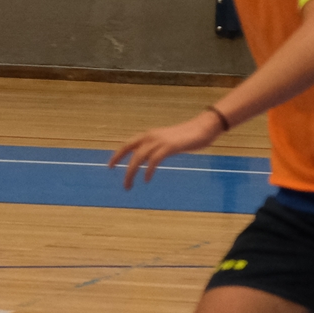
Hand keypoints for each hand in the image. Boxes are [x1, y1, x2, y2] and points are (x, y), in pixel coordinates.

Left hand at [107, 111, 225, 190]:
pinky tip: (146, 179)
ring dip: (131, 172)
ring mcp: (159, 141)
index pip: (127, 144)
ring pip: (139, 157)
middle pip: (129, 150)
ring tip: (129, 185)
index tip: (110, 166)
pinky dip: (148, 170)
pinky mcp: (169, 146)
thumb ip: (156, 148)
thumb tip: (148, 158)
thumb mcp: (167, 142)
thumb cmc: (187, 136)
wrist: (204, 127)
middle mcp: (151, 136)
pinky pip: (154, 160)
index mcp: (149, 135)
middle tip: (120, 181)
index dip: (117, 155)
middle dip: (120, 165)